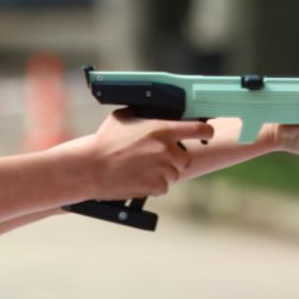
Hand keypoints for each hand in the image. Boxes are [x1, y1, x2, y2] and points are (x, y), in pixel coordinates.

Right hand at [85, 111, 214, 200]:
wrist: (91, 168)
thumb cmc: (105, 142)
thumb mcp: (124, 118)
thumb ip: (145, 114)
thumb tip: (156, 111)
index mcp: (162, 129)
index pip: (198, 129)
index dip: (205, 132)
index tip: (207, 135)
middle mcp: (166, 149)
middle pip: (184, 157)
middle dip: (173, 159)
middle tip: (154, 159)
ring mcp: (163, 169)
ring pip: (173, 173)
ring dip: (162, 173)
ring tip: (140, 169)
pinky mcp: (157, 187)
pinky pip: (163, 187)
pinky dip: (153, 185)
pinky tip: (137, 178)